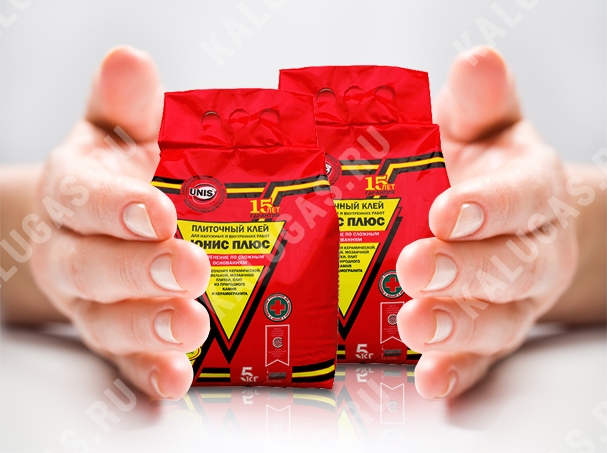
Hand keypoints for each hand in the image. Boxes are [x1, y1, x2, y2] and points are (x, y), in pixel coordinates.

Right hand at [29, 46, 210, 398]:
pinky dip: (147, 371)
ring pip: (107, 319)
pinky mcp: (114, 337)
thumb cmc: (113, 178)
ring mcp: (93, 300)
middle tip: (189, 268)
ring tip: (190, 325)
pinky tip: (176, 376)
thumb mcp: (113, 134)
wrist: (90, 229)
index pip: (82, 197)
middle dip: (140, 269)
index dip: (116, 207)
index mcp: (75, 192)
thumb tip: (131, 60)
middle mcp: (75, 251)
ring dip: (148, 326)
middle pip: (93, 265)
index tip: (159, 212)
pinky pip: (124, 361)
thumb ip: (124, 106)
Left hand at [396, 47, 578, 398]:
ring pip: (495, 318)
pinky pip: (479, 360)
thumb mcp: (486, 128)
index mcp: (530, 190)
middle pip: (509, 266)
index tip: (447, 211)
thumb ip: (482, 103)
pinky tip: (429, 378)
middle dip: (465, 269)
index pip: (522, 197)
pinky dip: (457, 372)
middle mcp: (528, 249)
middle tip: (416, 266)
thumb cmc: (486, 172)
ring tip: (414, 323)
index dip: (489, 206)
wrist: (510, 223)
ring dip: (456, 326)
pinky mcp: (489, 334)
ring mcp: (510, 298)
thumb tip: (477, 60)